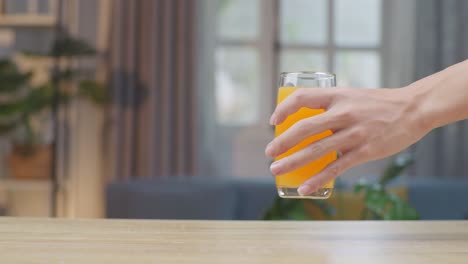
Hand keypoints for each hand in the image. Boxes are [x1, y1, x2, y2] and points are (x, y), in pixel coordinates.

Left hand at [265, 86, 430, 195]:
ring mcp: (354, 133)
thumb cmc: (379, 104)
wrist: (413, 109)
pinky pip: (335, 168)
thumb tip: (308, 125)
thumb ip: (331, 108)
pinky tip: (305, 187)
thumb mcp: (352, 96)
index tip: (274, 121)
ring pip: (316, 150)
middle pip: (304, 128)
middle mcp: (343, 113)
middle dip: (282, 142)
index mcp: (338, 96)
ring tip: (276, 169)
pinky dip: (317, 179)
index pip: (302, 98)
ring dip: (292, 161)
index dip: (284, 108)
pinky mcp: (364, 151)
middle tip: (269, 152)